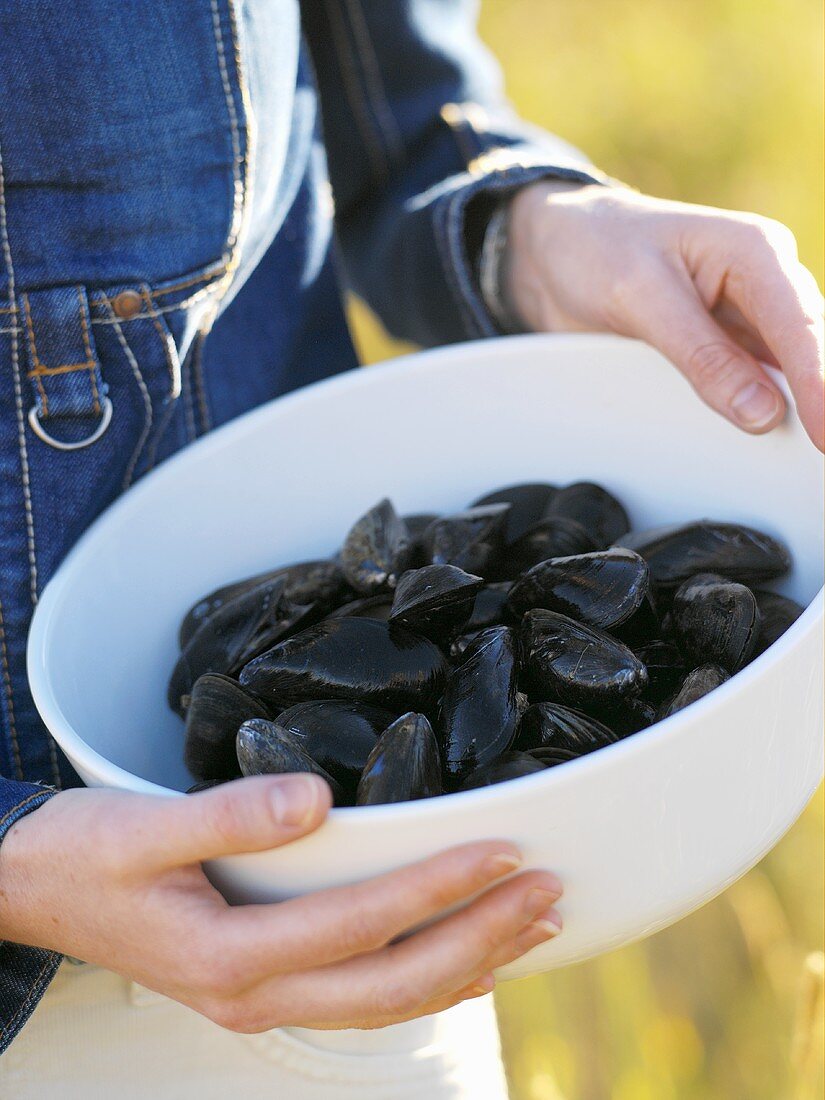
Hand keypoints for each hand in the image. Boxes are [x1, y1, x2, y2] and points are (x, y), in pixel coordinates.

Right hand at [0, 776, 561, 1031]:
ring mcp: (259, 1002)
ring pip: (384, 1000)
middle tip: (548, 894)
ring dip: (464, 964)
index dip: (439, 887)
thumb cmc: (82, 855)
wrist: (30, 892)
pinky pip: (360, 997)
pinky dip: (423, 982)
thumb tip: (318, 800)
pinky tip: (466, 964)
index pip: (362, 924)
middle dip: (478, 938)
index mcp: (229, 955)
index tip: (504, 850)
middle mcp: (253, 995)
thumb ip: (229, 814)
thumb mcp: (142, 827)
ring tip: (531, 926)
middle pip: (392, 981)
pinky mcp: (262, 986)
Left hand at [505, 181, 823, 450]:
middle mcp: (763, 281)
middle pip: (809, 350)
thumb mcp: (639, 297)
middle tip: (816, 461)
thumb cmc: (596, 249)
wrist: (558, 250)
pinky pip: (756, 384)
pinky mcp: (726, 346)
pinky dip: (764, 412)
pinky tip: (768, 442)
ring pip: (789, 372)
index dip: (819, 387)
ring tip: (800, 463)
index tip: (823, 440)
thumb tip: (760, 411)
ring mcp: (747, 317)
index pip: (800, 327)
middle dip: (819, 401)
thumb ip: (701, 355)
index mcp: (753, 250)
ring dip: (797, 411)